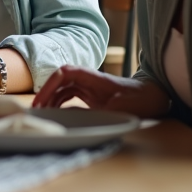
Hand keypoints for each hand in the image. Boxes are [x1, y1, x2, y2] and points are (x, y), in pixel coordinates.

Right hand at [33, 66, 172, 117]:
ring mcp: (90, 88)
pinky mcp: (93, 97)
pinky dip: (61, 103)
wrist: (156, 99)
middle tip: (36, 110)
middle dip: (46, 93)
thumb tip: (79, 118)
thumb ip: (99, 110)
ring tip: (43, 113)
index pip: (65, 73)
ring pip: (63, 88)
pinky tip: (57, 114)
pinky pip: (71, 96)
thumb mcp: (122, 107)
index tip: (41, 100)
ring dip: (52, 99)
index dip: (50, 85)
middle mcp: (89, 80)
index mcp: (94, 78)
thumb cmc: (141, 100)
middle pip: (60, 80)